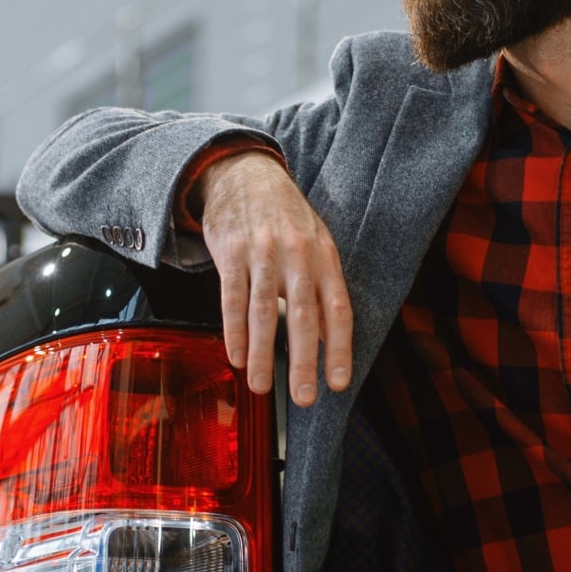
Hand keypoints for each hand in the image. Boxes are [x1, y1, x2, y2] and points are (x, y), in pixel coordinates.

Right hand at [195, 151, 353, 405]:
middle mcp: (298, 255)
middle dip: (303, 362)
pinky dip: (234, 331)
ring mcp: (263, 252)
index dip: (339, 348)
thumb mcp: (315, 245)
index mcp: (325, 256)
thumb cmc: (285, 219)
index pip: (338, 308)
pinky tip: (235, 356)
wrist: (245, 173)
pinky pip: (232, 298)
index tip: (339, 383)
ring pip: (263, 312)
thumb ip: (322, 290)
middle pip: (302, 316)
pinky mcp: (231, 251)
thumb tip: (328, 343)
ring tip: (261, 387)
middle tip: (304, 398)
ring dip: (262, 354)